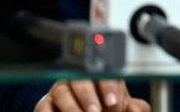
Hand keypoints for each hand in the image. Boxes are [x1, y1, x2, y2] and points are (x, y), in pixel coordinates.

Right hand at [35, 79, 149, 111]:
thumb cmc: (108, 110)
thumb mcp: (123, 109)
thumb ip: (135, 108)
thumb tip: (135, 108)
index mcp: (100, 76)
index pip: (103, 72)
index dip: (108, 86)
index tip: (114, 102)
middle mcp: (78, 79)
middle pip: (79, 78)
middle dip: (88, 95)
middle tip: (96, 111)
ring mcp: (60, 91)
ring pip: (61, 91)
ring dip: (71, 107)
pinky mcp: (45, 105)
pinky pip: (44, 106)